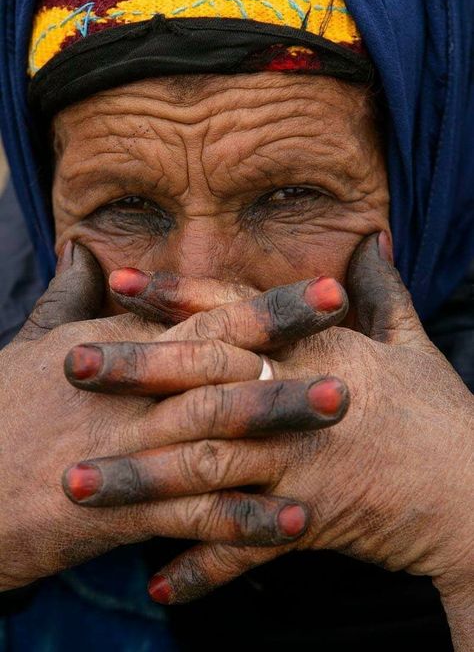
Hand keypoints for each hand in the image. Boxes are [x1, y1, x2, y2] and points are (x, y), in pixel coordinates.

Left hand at [64, 235, 472, 614]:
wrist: (473, 492)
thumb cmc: (442, 413)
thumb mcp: (412, 342)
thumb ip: (381, 291)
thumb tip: (372, 240)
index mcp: (320, 349)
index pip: (238, 313)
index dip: (180, 295)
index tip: (122, 284)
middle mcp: (299, 401)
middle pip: (206, 380)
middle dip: (136, 372)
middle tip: (74, 366)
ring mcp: (300, 464)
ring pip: (208, 466)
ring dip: (141, 478)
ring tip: (79, 485)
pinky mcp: (308, 520)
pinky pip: (246, 546)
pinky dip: (203, 566)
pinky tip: (156, 581)